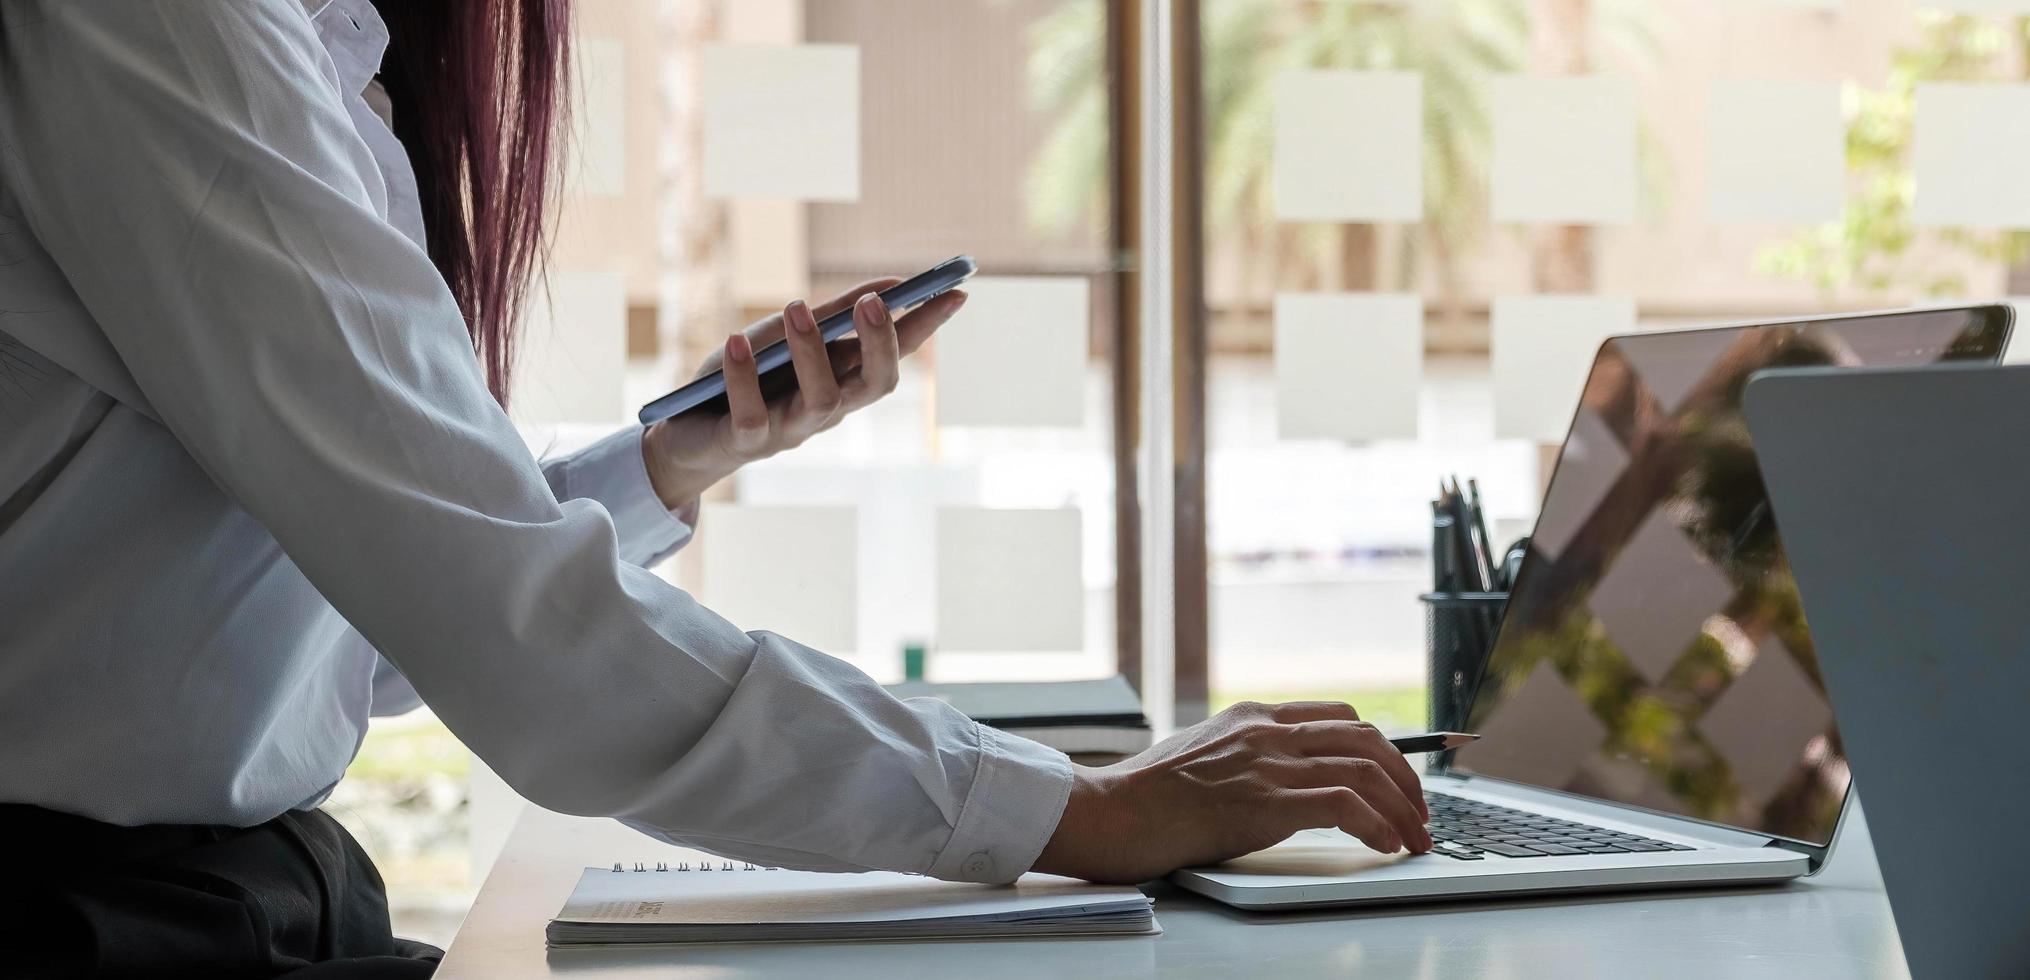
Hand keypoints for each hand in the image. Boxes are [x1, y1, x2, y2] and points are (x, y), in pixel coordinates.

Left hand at [641, 279, 966, 508]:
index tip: (956, 290)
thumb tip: (889, 285)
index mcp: (844, 380)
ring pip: (822, 400)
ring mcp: (790, 429)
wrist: (687, 430)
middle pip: (875, 385)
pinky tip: (736, 342)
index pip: (898, 352)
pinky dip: (743, 376)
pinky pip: (752, 414)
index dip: (927, 324)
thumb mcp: (786, 334)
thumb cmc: (745, 376)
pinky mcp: (746, 441)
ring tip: (795, 308)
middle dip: (880, 344)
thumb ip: (834, 314)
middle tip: (874, 302)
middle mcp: (827, 409)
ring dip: (812, 352)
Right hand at [1031, 701, 1431, 883]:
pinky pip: (1345, 803)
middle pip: (1367, 739)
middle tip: (1421, 814)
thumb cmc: (1143, 798)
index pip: (1340, 717)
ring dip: (1404, 809)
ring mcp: (1266, 763)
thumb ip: (1241, 758)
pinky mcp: (1264, 801)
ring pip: (1366, 769)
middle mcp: (1266, 731)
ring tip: (1416, 839)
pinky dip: (1377, 824)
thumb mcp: (1199, 758)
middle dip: (1408, 779)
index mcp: (1251, 716)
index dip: (1383, 747)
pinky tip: (1385, 845)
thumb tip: (1278, 783)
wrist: (1107, 811)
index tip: (1401, 778)